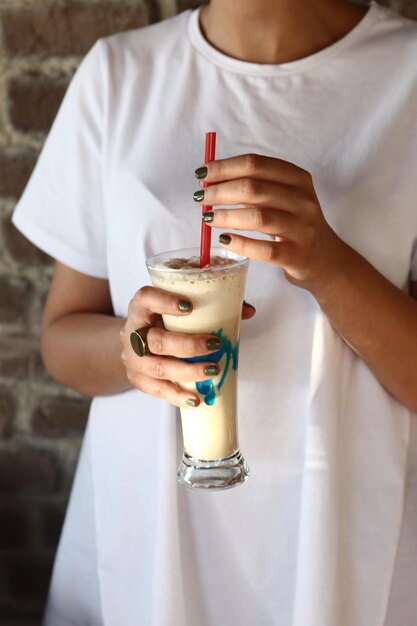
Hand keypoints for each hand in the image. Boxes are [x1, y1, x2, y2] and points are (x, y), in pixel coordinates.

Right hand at [120, 286, 254, 407]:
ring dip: (188, 371)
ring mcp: (132, 358)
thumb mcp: (179, 306)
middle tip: (215, 344)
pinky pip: (157, 390)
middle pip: (155, 340)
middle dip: (188, 345)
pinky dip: (178, 395)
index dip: (164, 301)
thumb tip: (249, 311)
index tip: (189, 306)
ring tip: (213, 370)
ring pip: (157, 367)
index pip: (145, 298)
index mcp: (140, 307)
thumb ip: (213, 304)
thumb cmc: (163, 320)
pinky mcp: (138, 379)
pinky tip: (195, 398)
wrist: (136, 340)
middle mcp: (132, 332)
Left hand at [194, 154, 343, 291]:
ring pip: (259, 217)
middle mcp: (303, 201)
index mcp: (298, 179)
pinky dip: (241, 244)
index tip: (203, 173)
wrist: (325, 260)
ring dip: (226, 216)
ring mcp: (302, 229)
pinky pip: (265, 250)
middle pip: (254, 188)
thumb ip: (254, 186)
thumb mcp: (284, 198)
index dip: (225, 167)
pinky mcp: (297, 255)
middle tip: (201, 197)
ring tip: (208, 218)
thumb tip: (211, 180)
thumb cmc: (295, 224)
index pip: (256, 164)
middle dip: (221, 191)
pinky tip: (225, 240)